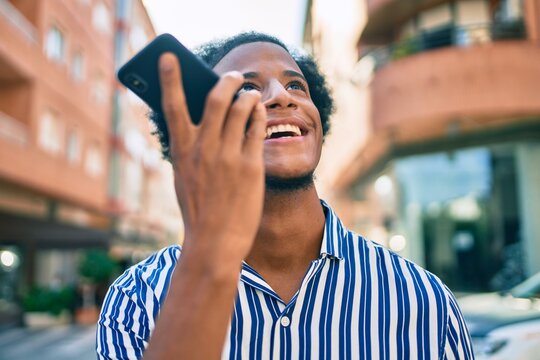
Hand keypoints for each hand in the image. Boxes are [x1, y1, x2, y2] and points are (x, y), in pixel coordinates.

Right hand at [159, 53, 265, 267]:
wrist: (214, 241)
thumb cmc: (198, 208)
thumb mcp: (183, 176)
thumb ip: (190, 148)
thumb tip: (198, 120)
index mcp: (181, 151)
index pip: (171, 106)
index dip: (169, 77)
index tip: (169, 56)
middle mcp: (203, 149)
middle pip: (216, 98)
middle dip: (227, 80)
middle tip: (234, 76)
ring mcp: (228, 156)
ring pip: (241, 108)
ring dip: (248, 95)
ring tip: (252, 95)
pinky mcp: (250, 165)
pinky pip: (257, 128)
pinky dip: (259, 115)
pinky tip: (260, 114)